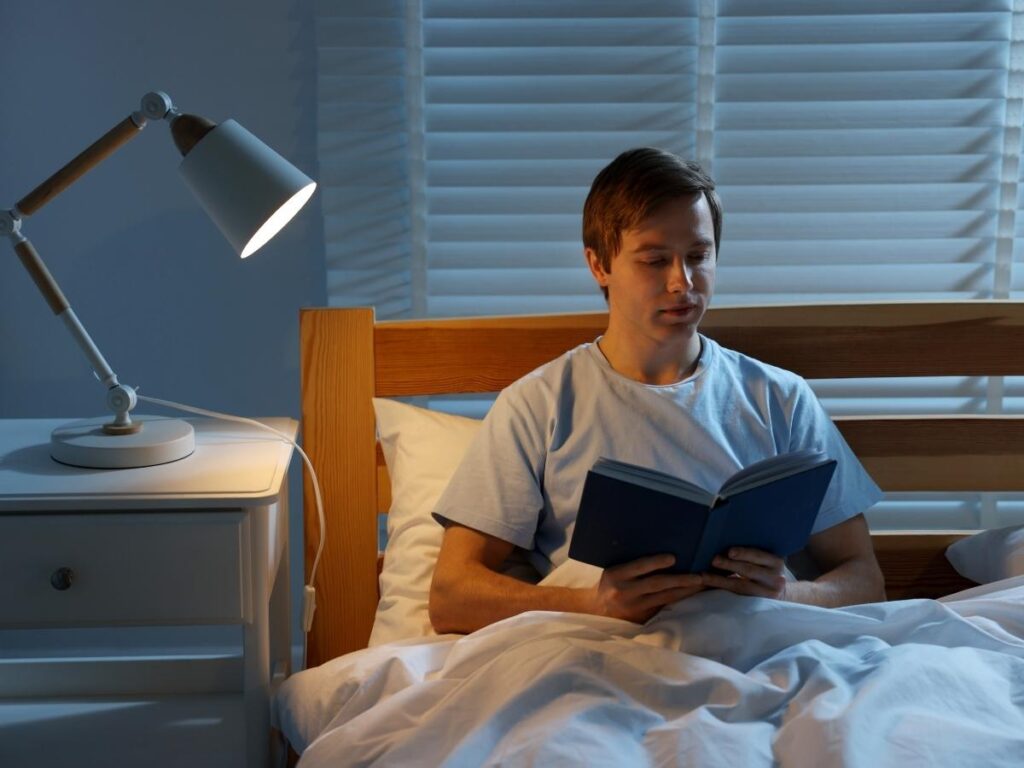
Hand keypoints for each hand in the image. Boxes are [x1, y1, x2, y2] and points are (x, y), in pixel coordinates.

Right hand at [589, 554, 703, 622]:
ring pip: (664, 598)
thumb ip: (632, 565)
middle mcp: (625, 591)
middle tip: (699, 576)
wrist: (596, 609)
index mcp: (616, 575)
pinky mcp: (641, 618)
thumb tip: (662, 552)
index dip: (656, 562)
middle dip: (680, 580)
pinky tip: (691, 594)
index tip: (673, 558)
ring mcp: (634, 607)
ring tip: (701, 584)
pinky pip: (664, 607)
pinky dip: (678, 600)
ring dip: (684, 591)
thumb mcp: (614, 570)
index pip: (639, 567)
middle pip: (656, 584)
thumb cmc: (610, 583)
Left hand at [701, 547, 786, 598]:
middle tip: (713, 560)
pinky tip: (710, 586)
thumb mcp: (767, 562)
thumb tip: (724, 546)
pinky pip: (738, 597)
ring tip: (704, 576)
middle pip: (749, 571)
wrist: (780, 594)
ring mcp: (768, 594)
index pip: (759, 555)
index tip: (729, 551)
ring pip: (741, 586)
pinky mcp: (758, 605)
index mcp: (776, 562)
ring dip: (720, 580)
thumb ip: (753, 555)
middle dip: (729, 565)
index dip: (744, 553)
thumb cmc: (766, 571)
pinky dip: (722, 590)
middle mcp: (775, 578)